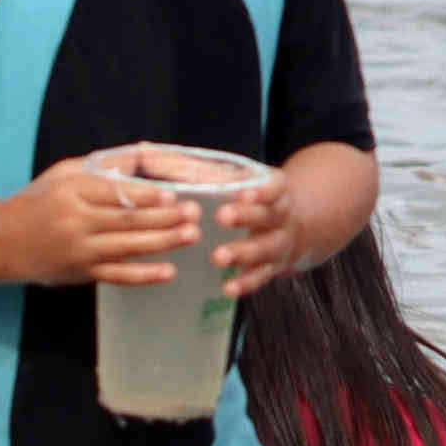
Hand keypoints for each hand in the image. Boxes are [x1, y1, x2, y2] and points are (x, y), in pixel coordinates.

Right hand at [0, 149, 199, 288]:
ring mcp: (79, 250)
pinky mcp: (81, 274)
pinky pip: (117, 276)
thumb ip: (106, 164)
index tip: (173, 196)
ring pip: (126, 247)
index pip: (114, 193)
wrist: (1, 241)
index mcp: (70, 191)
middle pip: (126, 220)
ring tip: (191, 235)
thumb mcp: (65, 172)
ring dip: (162, 242)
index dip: (145, 196)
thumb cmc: (38, 201)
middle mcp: (74, 221)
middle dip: (164, 218)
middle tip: (194, 214)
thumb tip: (148, 151)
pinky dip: (144, 275)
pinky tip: (169, 271)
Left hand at [202, 169, 310, 298]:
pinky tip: (228, 288)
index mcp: (277, 188)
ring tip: (218, 257)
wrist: (297, 224)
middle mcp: (282, 215)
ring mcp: (279, 243)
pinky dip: (246, 283)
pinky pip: (260, 276)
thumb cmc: (251, 196)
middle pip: (267, 215)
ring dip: (242, 253)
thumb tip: (149, 157)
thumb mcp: (239, 176)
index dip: (260, 190)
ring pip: (264, 249)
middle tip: (222, 216)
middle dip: (246, 216)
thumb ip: (197, 168)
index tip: (243, 191)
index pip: (273, 187)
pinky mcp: (271, 266)